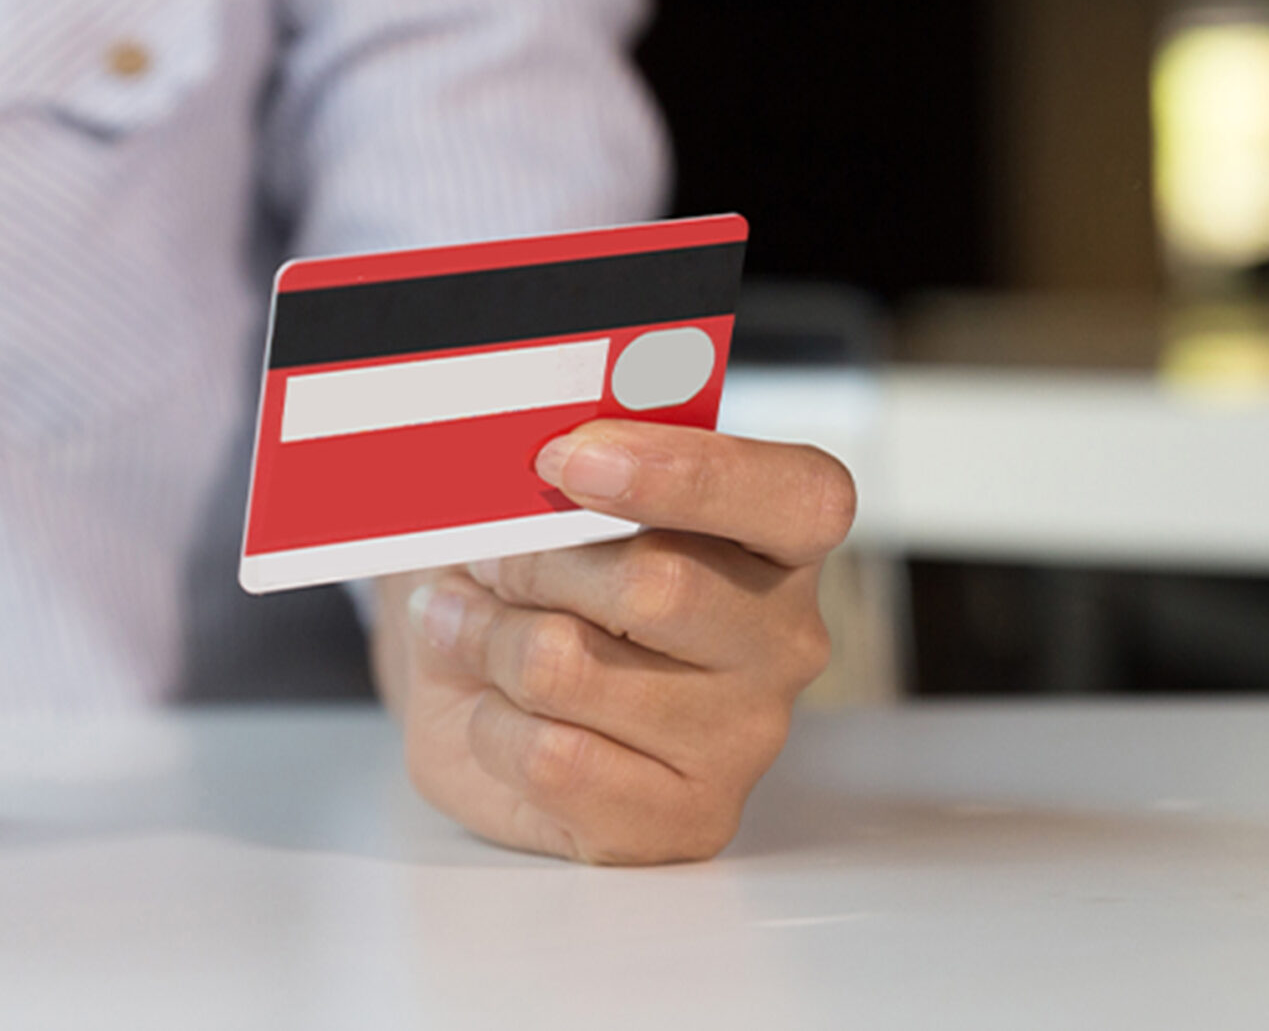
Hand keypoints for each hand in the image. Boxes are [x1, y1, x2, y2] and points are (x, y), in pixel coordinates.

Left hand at [370, 419, 852, 863]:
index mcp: (780, 538)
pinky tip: (498, 710)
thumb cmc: (528, 579)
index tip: (570, 457)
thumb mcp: (542, 494)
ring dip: (490, 639)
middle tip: (489, 560)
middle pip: (660, 587)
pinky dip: (490, 725)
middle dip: (534, 564)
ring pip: (575, 668)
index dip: (686, 472)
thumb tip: (529, 448)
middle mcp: (785, 641)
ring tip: (473, 630)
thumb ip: (562, 457)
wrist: (470, 689)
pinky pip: (553, 759)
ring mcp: (744, 740)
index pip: (797, 497)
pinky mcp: (683, 821)